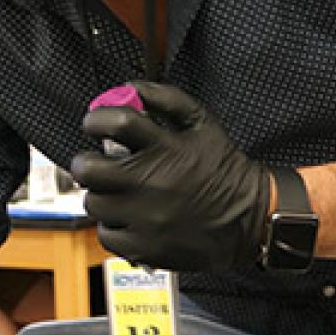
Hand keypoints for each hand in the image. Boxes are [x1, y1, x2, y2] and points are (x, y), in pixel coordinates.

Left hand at [70, 82, 270, 270]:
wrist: (248, 218)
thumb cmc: (223, 170)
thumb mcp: (203, 123)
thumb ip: (167, 99)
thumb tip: (130, 87)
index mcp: (166, 148)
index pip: (116, 123)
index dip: (96, 120)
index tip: (94, 124)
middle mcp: (152, 182)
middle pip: (90, 169)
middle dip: (87, 162)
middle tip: (96, 163)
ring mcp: (145, 218)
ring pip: (94, 203)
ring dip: (101, 194)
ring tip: (119, 192)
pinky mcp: (144, 247)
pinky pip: (106, 234)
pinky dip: (112, 225)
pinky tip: (128, 218)